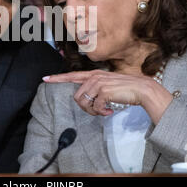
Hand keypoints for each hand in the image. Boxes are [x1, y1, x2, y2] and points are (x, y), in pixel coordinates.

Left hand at [43, 70, 172, 123]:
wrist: (142, 89)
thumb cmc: (126, 89)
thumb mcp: (108, 85)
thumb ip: (96, 88)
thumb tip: (87, 100)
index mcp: (94, 74)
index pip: (72, 75)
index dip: (57, 78)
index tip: (45, 78)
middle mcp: (94, 76)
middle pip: (77, 96)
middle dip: (85, 108)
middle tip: (97, 110)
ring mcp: (98, 83)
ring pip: (84, 103)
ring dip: (93, 111)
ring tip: (104, 110)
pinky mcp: (104, 91)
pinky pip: (94, 108)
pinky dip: (101, 113)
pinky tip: (109, 111)